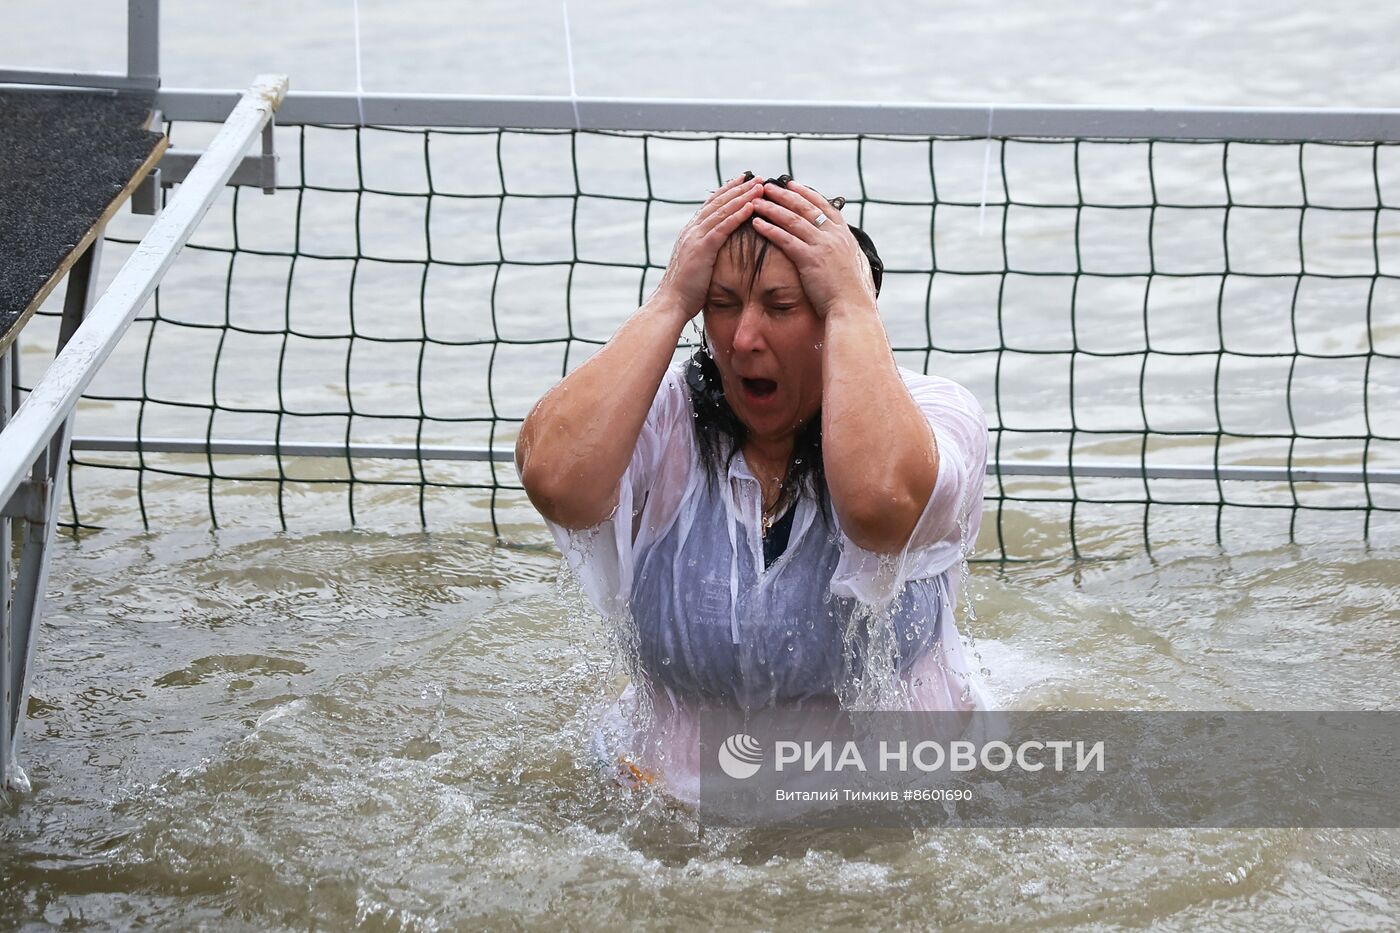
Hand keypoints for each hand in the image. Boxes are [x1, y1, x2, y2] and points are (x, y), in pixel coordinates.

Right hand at [652, 173, 762, 319]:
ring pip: (722, 210)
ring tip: (759, 186)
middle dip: (738, 188)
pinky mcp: (701, 248)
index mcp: (690, 232)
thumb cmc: (685, 291)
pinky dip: (738, 214)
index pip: (711, 205)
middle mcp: (692, 230)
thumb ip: (706, 253)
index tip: (743, 180)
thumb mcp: (697, 266)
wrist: (670, 304)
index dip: (727, 191)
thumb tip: (717, 252)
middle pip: (718, 202)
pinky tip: (752, 206)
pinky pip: (723, 227)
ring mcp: (695, 237)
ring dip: (742, 196)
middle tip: (756, 176)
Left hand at [750, 180, 876, 318]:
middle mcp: (834, 235)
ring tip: (756, 201)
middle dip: (784, 194)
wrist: (853, 309)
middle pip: (805, 207)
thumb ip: (849, 254)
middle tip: (766, 186)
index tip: (791, 184)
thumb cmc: (853, 295)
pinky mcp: (810, 259)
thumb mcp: (856, 266)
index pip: (823, 206)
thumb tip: (850, 252)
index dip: (805, 193)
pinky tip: (756, 223)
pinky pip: (785, 239)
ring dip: (772, 207)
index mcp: (844, 235)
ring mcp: (822, 245)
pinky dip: (769, 229)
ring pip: (793, 219)